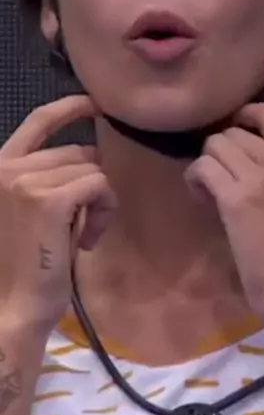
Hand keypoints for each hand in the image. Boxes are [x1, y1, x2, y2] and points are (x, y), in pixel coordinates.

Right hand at [0, 95, 116, 331]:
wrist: (11, 309)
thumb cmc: (24, 267)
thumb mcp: (30, 212)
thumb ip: (47, 180)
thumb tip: (89, 157)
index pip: (38, 121)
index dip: (69, 107)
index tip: (95, 105)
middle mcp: (7, 167)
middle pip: (77, 153)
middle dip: (92, 185)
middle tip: (84, 225)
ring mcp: (25, 180)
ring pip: (92, 171)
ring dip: (99, 203)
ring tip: (82, 236)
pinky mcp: (49, 200)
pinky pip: (98, 186)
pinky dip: (103, 211)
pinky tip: (87, 240)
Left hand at [184, 102, 263, 325]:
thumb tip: (249, 163)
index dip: (243, 116)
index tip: (232, 138)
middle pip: (233, 132)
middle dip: (220, 152)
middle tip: (219, 181)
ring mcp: (261, 177)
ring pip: (215, 145)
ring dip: (206, 165)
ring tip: (210, 192)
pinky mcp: (237, 198)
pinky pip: (203, 167)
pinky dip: (195, 180)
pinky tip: (202, 199)